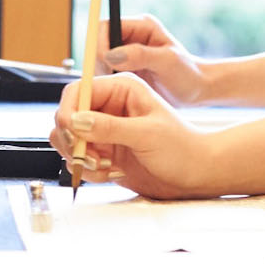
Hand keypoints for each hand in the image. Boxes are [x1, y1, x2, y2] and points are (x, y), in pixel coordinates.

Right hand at [51, 73, 216, 198]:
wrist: (196, 174)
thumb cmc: (181, 147)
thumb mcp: (146, 133)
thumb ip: (109, 127)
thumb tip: (76, 120)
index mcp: (122, 89)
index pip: (79, 91)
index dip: (68, 111)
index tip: (70, 133)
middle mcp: (110, 107)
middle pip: (68, 116)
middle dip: (72, 139)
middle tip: (88, 157)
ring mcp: (105, 131)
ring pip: (69, 140)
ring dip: (78, 157)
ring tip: (103, 167)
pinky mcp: (104, 152)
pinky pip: (79, 159)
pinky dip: (87, 170)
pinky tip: (111, 173)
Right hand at [96, 13, 211, 105]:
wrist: (196, 90)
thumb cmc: (187, 74)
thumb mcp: (167, 62)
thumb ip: (140, 55)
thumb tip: (111, 56)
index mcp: (141, 26)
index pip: (105, 27)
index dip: (100, 46)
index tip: (106, 67)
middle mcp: (130, 36)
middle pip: (97, 43)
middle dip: (99, 63)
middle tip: (111, 81)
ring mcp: (125, 52)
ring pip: (97, 60)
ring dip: (100, 75)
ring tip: (116, 88)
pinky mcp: (123, 68)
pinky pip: (103, 73)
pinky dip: (104, 83)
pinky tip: (116, 92)